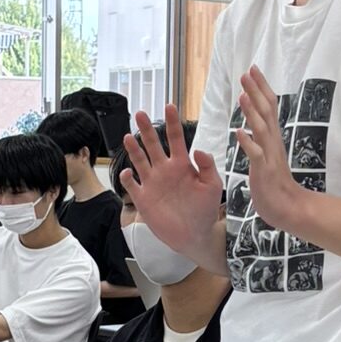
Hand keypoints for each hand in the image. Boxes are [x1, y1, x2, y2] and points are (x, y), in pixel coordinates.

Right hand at [119, 104, 223, 253]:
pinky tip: (128, 173)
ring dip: (133, 149)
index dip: (172, 123)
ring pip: (139, 161)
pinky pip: (132, 186)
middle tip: (140, 114)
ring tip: (128, 137)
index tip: (170, 106)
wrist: (195, 235)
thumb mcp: (212, 186)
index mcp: (182, 165)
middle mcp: (164, 170)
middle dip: (147, 129)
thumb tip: (198, 149)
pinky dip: (128, 178)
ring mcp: (152, 184)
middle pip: (153, 145)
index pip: (175, 139)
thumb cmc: (205, 209)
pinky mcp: (143, 199)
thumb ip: (208, 166)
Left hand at [232, 65, 310, 234]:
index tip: (252, 69)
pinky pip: (256, 155)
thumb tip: (254, 121)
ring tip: (242, 95)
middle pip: (267, 111)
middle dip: (257, 90)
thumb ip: (261, 137)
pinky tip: (239, 132)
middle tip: (247, 71)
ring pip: (261, 129)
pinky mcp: (264, 171)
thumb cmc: (274, 182)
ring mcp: (269, 156)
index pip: (268, 106)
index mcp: (272, 137)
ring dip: (252, 112)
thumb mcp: (266, 154)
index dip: (261, 87)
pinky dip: (248, 143)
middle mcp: (273, 142)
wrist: (287, 207)